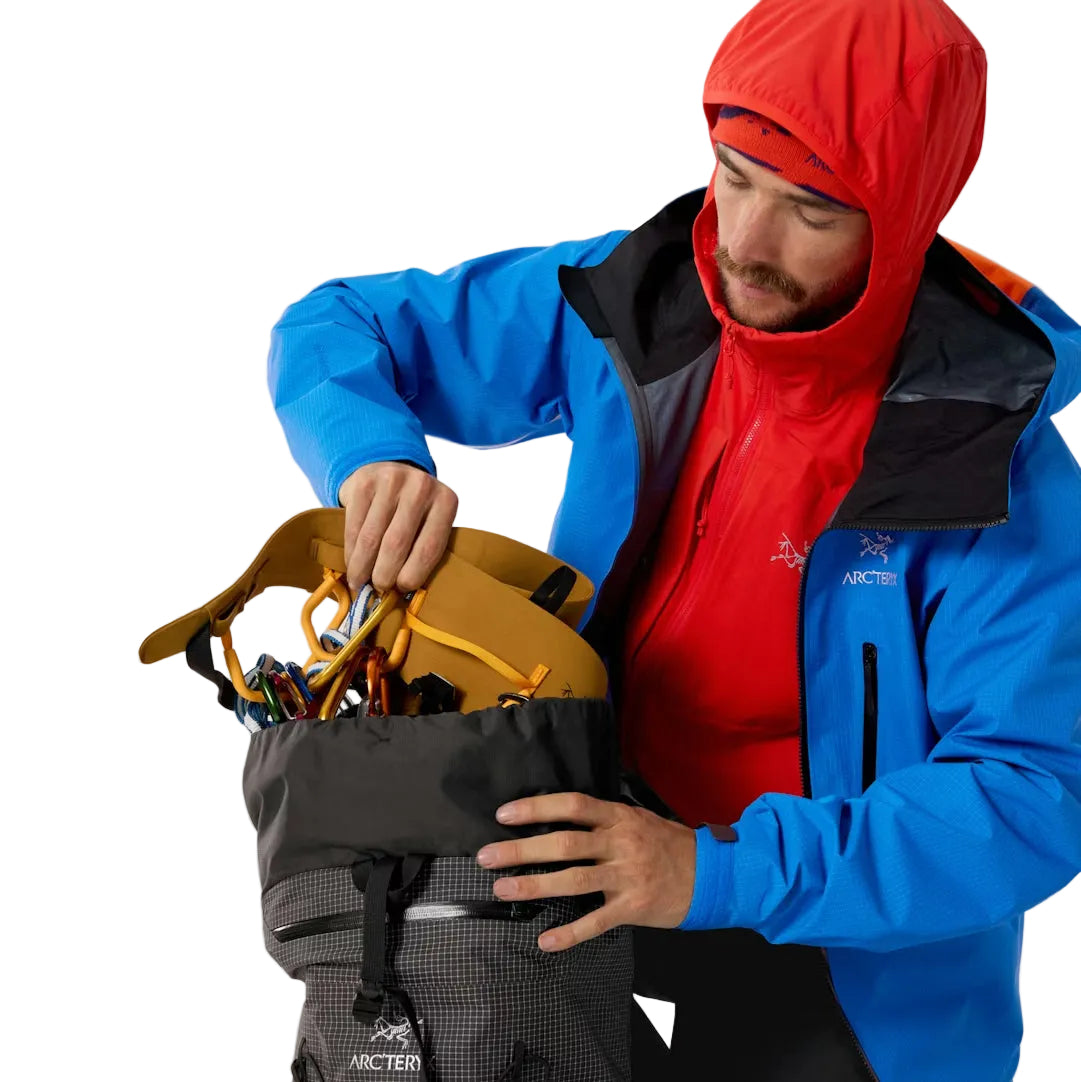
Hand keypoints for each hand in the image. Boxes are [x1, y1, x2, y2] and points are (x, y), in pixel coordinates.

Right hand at [338, 461, 458, 592]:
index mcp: (446, 502)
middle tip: (377, 591)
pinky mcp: (363, 483)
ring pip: (371, 538)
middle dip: (384, 574)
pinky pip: (354, 527)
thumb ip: (423, 548)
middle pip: (397, 543)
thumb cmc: (414, 509)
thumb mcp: (429, 522)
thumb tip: (406, 594)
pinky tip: (351, 564)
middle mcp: (421, 487)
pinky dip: (351, 551)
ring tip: (359, 584)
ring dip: (363, 567)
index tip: (401, 590)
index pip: (430, 547)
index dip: (413, 574)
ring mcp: (390, 481)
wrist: (389, 469)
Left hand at [474, 792, 697, 952]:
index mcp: (618, 817)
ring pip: (574, 879)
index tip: (504, 814)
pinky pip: (597, 922)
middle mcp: (620, 843)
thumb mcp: (638, 819)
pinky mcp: (634, 908)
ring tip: (503, 889)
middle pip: (564, 842)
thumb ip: (603, 820)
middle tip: (487, 856)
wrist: (713, 874)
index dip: (536, 808)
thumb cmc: (669, 844)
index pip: (572, 805)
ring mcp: (627, 876)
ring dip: (535, 885)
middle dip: (521, 850)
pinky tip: (545, 941)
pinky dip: (570, 933)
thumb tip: (560, 816)